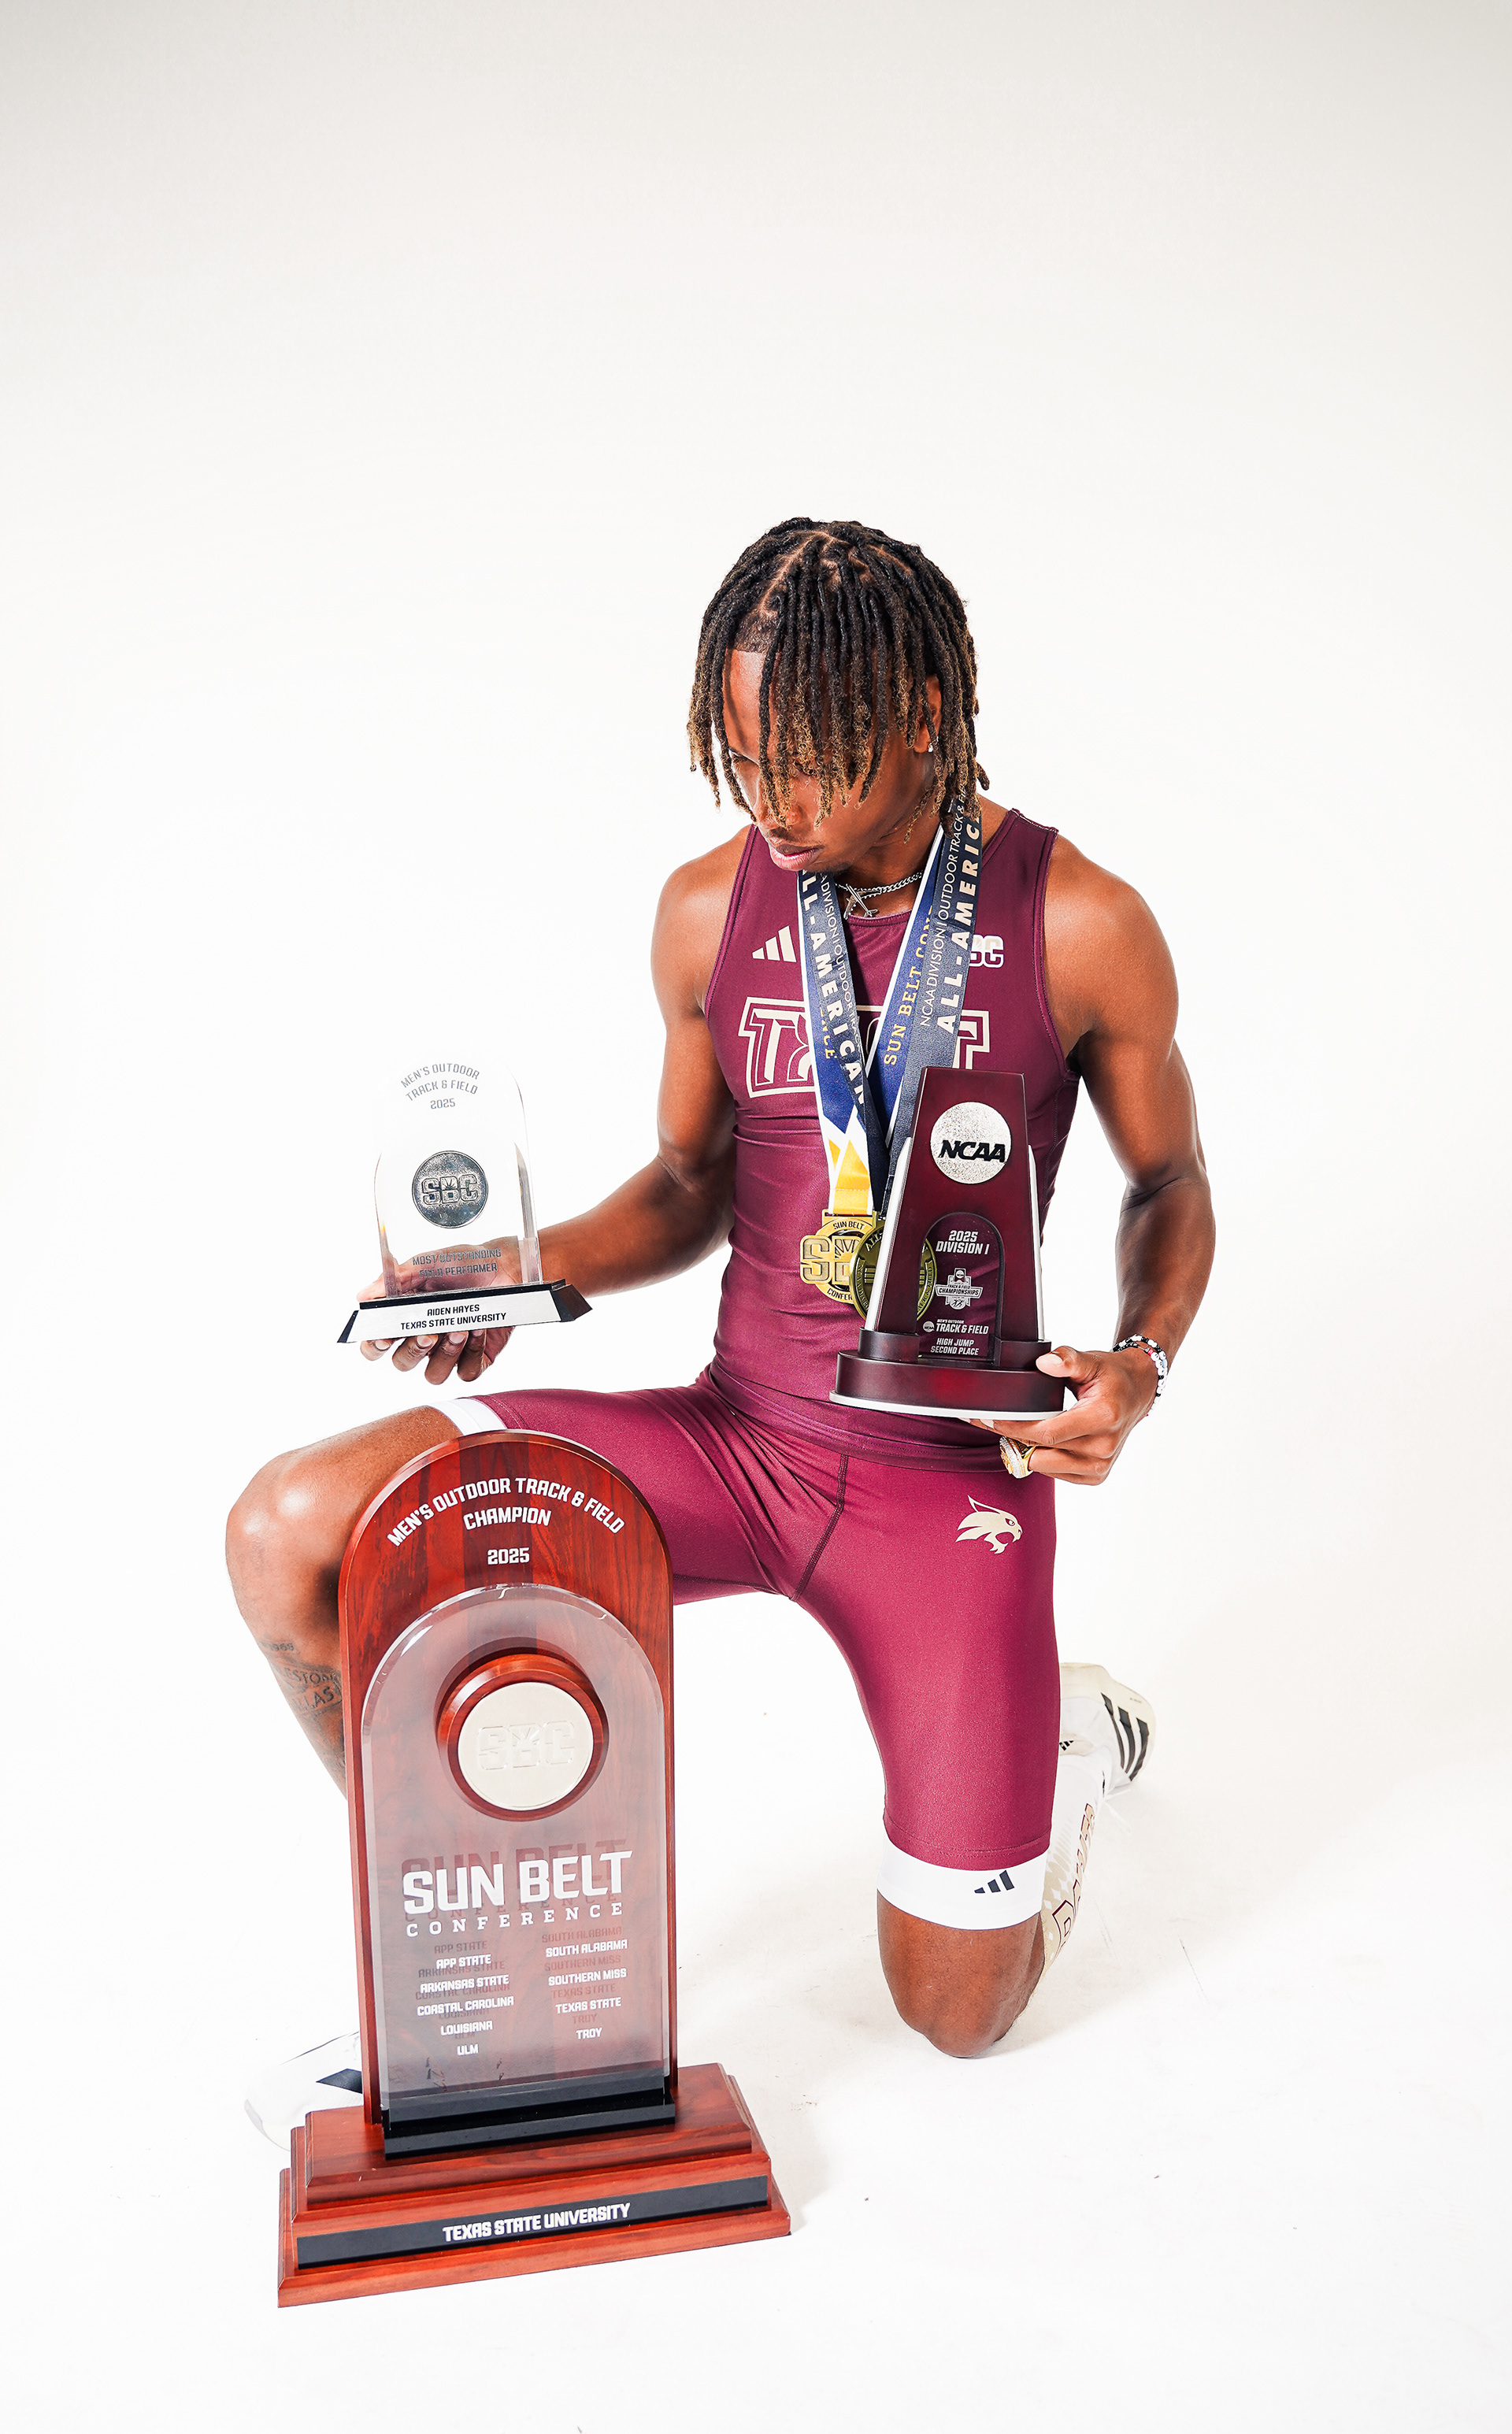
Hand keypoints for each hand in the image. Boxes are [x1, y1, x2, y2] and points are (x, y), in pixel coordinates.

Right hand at [354, 1275, 511, 1386]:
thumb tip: (363, 1295)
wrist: (505, 1266)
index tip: (385, 1337)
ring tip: (461, 1328)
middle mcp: (424, 1338)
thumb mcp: (426, 1264)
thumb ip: (395, 1279)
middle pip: (402, 1363)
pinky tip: (479, 1330)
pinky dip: (472, 1353)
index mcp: (405, 1317)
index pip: (377, 1344)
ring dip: (446, 1353)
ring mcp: (449, 1352)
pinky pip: (466, 1373)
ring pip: (434, 1375)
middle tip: (429, 1333)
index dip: (375, 1346)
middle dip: (414, 1350)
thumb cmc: (464, 1264)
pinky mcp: (475, 1359)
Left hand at [969, 1344, 1157, 1483]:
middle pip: (1042, 1455)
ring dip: (1027, 1450)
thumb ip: (1067, 1359)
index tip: (990, 1419)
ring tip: (1020, 1429)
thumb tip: (1044, 1363)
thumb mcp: (1091, 1360)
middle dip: (1013, 1440)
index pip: (1048, 1433)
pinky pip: (1056, 1474)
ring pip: (1045, 1467)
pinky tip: (1042, 1441)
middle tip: (996, 1422)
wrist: (1136, 1393)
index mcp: (1102, 1418)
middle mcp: (1104, 1447)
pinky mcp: (1096, 1476)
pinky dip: (1043, 1459)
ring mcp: (1101, 1465)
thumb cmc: (1112, 1377)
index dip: (1015, 1428)